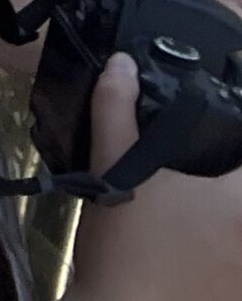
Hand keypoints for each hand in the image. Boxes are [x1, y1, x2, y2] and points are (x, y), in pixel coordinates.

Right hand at [70, 52, 241, 295]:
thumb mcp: (113, 169)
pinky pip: (236, 268)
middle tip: (214, 163)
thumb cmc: (126, 245)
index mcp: (237, 204)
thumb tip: (121, 64)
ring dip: (228, 216)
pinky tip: (203, 246)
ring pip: (240, 234)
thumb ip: (116, 109)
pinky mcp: (233, 296)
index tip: (226, 135)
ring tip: (203, 207)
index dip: (238, 141)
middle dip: (230, 176)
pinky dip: (227, 256)